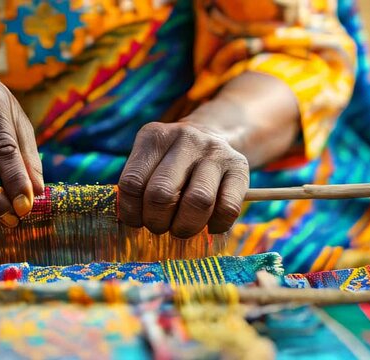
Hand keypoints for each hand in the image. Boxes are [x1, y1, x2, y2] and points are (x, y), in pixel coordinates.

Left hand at [118, 122, 248, 237]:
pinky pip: (228, 208)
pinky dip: (216, 226)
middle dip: (157, 222)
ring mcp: (215, 151)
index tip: (138, 221)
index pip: (132, 184)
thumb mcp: (150, 163)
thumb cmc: (172, 162)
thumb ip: (138, 189)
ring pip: (198, 202)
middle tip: (160, 226)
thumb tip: (129, 223)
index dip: (131, 212)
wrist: (214, 136)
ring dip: (185, 227)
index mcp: (154, 137)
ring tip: (182, 229)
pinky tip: (209, 224)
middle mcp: (185, 138)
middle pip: (162, 194)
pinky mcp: (240, 166)